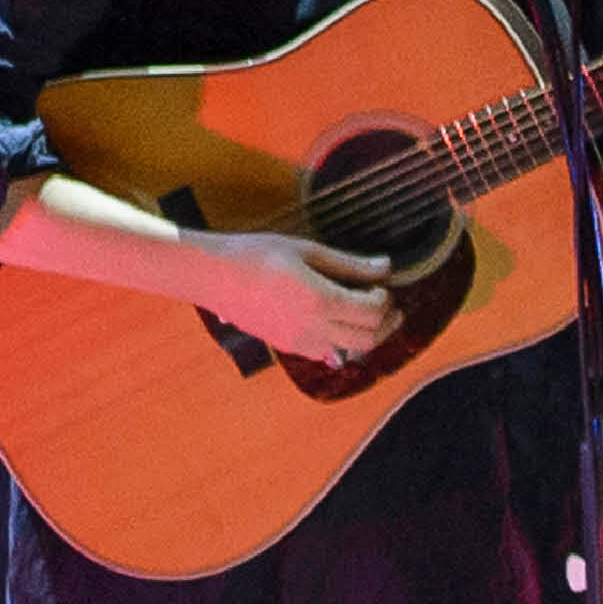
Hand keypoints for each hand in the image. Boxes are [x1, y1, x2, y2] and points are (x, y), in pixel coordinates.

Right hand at [202, 230, 399, 362]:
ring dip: (366, 335)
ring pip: (350, 350)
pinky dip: (342, 342)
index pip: (372, 310)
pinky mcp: (287, 347)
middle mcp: (313, 328)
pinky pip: (326, 353)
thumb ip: (348, 263)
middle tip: (389, 304)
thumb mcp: (306, 250)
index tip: (382, 283)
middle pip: (368, 338)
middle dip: (386, 322)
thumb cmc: (255, 255)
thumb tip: (385, 266)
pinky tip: (336, 322)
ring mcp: (299, 342)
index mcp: (320, 300)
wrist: (213, 276)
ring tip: (366, 314)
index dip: (385, 297)